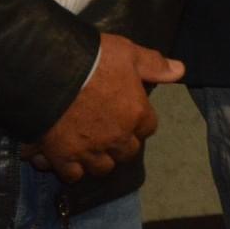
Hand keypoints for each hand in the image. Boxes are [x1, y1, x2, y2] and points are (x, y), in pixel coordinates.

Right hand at [21, 33, 182, 182]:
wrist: (50, 71)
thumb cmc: (94, 59)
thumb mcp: (128, 53)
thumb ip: (154, 65)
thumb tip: (180, 70)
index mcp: (136, 114)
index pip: (147, 127)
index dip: (138, 120)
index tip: (127, 113)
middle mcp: (117, 138)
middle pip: (126, 152)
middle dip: (120, 143)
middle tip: (107, 130)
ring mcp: (91, 151)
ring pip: (102, 167)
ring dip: (98, 159)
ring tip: (88, 146)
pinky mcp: (64, 158)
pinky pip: (73, 175)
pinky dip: (70, 168)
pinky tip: (65, 156)